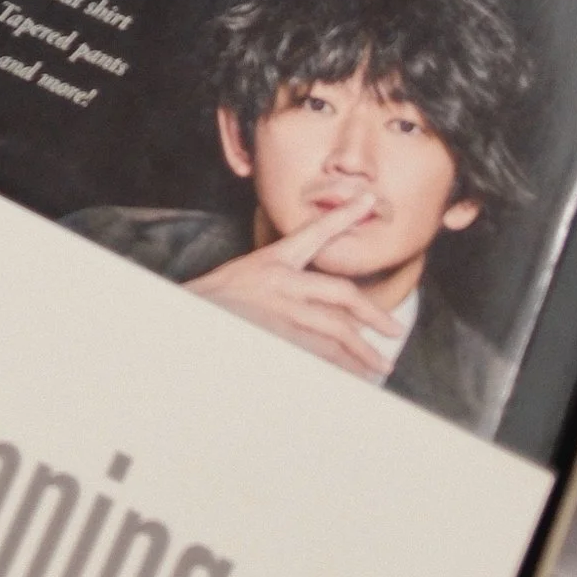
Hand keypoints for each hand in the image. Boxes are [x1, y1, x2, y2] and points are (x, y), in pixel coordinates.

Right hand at [184, 202, 402, 376]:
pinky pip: (318, 353)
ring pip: (335, 330)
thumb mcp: (244, 278)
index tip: (367, 200)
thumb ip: (279, 284)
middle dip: (373, 313)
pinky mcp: (277, 337)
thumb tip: (314, 302)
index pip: (313, 233)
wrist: (183, 319)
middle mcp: (280, 282)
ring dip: (362, 350)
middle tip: (394, 330)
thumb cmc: (211, 302)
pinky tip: (353, 376)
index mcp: (271, 261)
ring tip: (380, 365)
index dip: (342, 216)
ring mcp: (280, 311)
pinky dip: (339, 365)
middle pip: (340, 294)